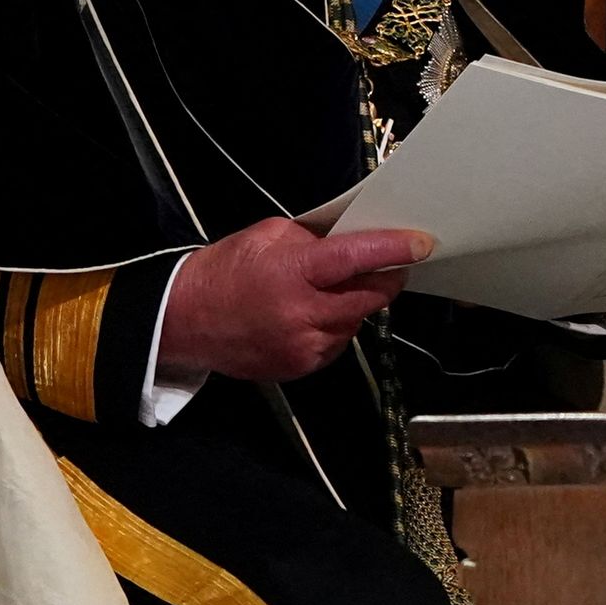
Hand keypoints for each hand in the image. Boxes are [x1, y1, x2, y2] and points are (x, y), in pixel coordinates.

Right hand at [155, 219, 428, 385]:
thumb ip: (313, 240)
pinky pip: (335, 344)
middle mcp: (302, 314)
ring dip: (355, 305)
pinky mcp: (300, 367)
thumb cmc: (223, 271)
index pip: (355, 259)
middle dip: (385, 279)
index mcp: (292, 273)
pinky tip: (310, 315)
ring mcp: (303, 347)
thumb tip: (352, 243)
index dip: (393, 250)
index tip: (422, 243)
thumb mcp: (267, 237)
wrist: (183, 320)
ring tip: (327, 291)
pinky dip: (334, 327)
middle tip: (388, 264)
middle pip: (369, 298)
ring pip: (355, 324)